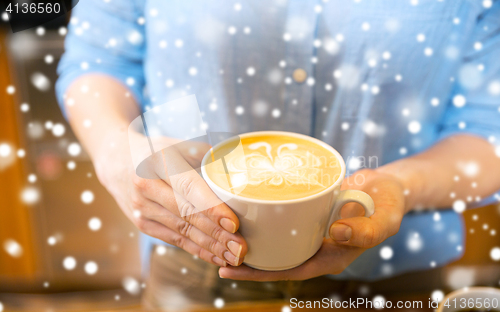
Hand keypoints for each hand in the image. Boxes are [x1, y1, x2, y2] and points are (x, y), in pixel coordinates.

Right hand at [93, 132, 247, 266]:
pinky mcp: (143, 224)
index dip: (211, 208)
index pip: (188, 188)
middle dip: (216, 235)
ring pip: (182, 231)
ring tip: (234, 256)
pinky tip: (216, 257)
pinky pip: (174, 240)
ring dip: (210, 247)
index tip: (233, 223)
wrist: (116, 161)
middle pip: (187, 215)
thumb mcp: (177, 143)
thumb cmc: (155, 150)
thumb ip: (205, 154)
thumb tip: (236, 166)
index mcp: (158, 162)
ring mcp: (142, 208)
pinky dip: (197, 250)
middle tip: (241, 247)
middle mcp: (146, 187)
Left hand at [218, 169, 404, 280]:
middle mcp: (316, 245)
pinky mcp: (308, 212)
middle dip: (246, 259)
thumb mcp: (384, 219)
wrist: (388, 186)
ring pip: (276, 239)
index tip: (230, 269)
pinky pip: (283, 218)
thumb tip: (336, 233)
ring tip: (221, 233)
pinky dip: (264, 217)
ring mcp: (310, 229)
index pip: (289, 270)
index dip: (260, 273)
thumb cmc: (388, 204)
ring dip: (251, 238)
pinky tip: (245, 209)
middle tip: (214, 252)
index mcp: (330, 256)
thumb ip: (366, 229)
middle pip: (276, 257)